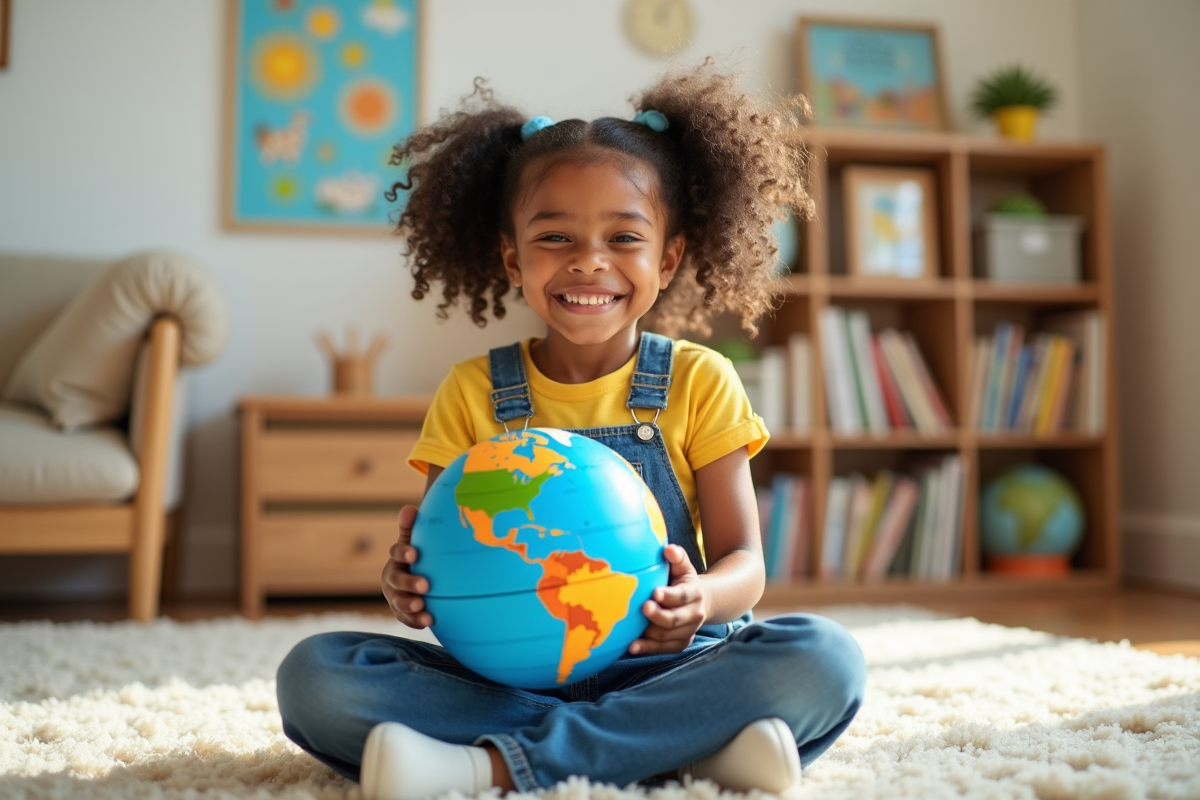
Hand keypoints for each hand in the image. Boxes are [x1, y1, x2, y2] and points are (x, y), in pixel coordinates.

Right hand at [381, 504, 432, 628]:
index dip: (403, 552)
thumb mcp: (416, 543)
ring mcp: (395, 597)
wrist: (419, 582)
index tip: (415, 553)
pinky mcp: (402, 613)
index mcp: (396, 558)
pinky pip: (406, 618)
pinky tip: (429, 620)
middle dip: (408, 582)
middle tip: (425, 585)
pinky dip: (416, 620)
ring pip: (398, 602)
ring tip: (423, 606)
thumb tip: (409, 509)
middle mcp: (392, 578)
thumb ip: (412, 528)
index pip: (396, 553)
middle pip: (396, 580)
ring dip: (410, 604)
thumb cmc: (420, 559)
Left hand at [629, 544, 707, 654]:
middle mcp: (694, 614)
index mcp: (694, 593)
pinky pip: (663, 649)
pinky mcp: (679, 643)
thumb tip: (668, 549)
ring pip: (667, 636)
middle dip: (658, 616)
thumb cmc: (683, 581)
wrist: (701, 603)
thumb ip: (677, 557)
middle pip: (675, 619)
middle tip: (643, 608)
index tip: (654, 592)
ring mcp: (687, 631)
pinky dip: (648, 648)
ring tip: (631, 633)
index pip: (682, 596)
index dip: (669, 596)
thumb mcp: (683, 567)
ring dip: (650, 635)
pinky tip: (632, 647)